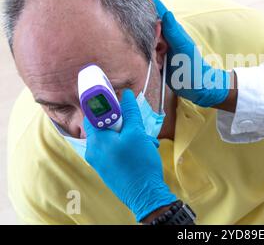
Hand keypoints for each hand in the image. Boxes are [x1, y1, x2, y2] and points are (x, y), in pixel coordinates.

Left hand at [83, 89, 176, 221]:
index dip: (105, 104)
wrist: (145, 195)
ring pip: (112, 137)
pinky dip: (128, 145)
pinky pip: (115, 149)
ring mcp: (100, 161)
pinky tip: (143, 149)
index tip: (119, 101)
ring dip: (129, 134)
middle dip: (124, 122)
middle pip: (104, 125)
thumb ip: (130, 112)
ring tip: (145, 141)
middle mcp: (93, 150)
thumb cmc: (139, 163)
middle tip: (137, 125)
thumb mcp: (137, 133)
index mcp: (96, 140)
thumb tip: (126, 95)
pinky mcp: (108, 168)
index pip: (92, 113)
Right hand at [151, 0, 229, 107]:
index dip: (146, 4)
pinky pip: (145, 57)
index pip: (156, 11)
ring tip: (161, 61)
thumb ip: (173, 31)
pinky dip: (147, 60)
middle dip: (146, 36)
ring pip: (144, 43)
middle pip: (146, 28)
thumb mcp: (184, 48)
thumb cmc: (194, 66)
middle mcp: (164, 37)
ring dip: (147, 51)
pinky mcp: (156, 61)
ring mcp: (159, 49)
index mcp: (171, 30)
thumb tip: (165, 13)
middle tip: (159, 50)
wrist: (198, 87)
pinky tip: (157, 67)